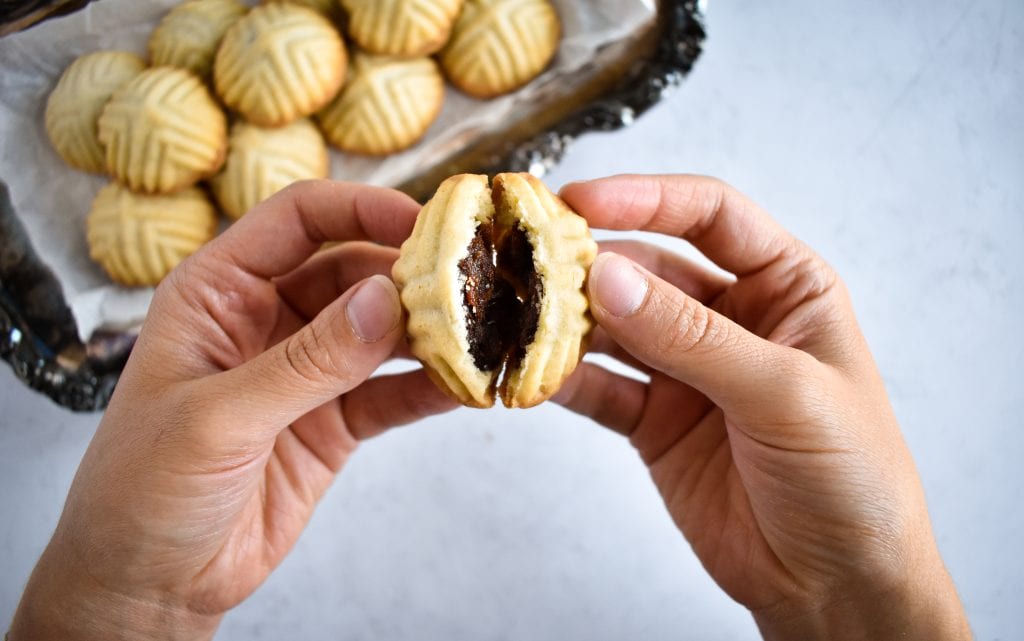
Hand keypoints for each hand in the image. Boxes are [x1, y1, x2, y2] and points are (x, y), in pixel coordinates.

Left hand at [10, 181, 456, 640]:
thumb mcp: (218, 419)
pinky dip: (428, 387)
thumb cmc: (144, 488)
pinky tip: (466, 385)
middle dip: (408, 274)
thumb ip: (306, 361)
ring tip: (480, 330)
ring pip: (379, 331)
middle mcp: (266, 320)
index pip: (296, 221)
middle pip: (352, 270)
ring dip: (427, 331)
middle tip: (466, 282)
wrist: (150, 580)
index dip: (360, 209)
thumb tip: (385, 299)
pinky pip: (391, 393)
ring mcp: (305, 372)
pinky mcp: (334, 422)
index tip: (423, 220)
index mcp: (218, 293)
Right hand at [556, 175, 970, 639]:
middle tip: (535, 261)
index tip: (583, 200)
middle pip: (649, 267)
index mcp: (785, 288)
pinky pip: (600, 388)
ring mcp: (688, 370)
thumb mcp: (783, 393)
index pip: (711, 216)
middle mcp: (731, 319)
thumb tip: (609, 278)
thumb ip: (692, 337)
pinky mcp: (655, 421)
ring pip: (615, 326)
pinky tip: (533, 373)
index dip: (646, 200)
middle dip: (592, 262)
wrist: (835, 584)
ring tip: (521, 315)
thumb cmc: (851, 477)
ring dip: (568, 320)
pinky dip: (564, 380)